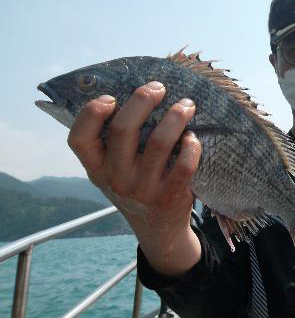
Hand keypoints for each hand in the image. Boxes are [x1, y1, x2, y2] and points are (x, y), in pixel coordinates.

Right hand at [67, 82, 201, 275]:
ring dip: (175, 116)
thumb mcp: (113, 169)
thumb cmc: (135, 186)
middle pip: (122, 129)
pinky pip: (184, 163)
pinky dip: (191, 145)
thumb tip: (134, 92)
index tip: (110, 99)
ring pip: (158, 141)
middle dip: (142, 100)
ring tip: (186, 105)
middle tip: (158, 87)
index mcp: (96, 168)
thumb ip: (113, 141)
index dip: (91, 113)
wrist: (157, 229)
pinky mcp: (170, 195)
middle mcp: (115, 179)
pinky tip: (192, 138)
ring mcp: (142, 188)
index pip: (78, 139)